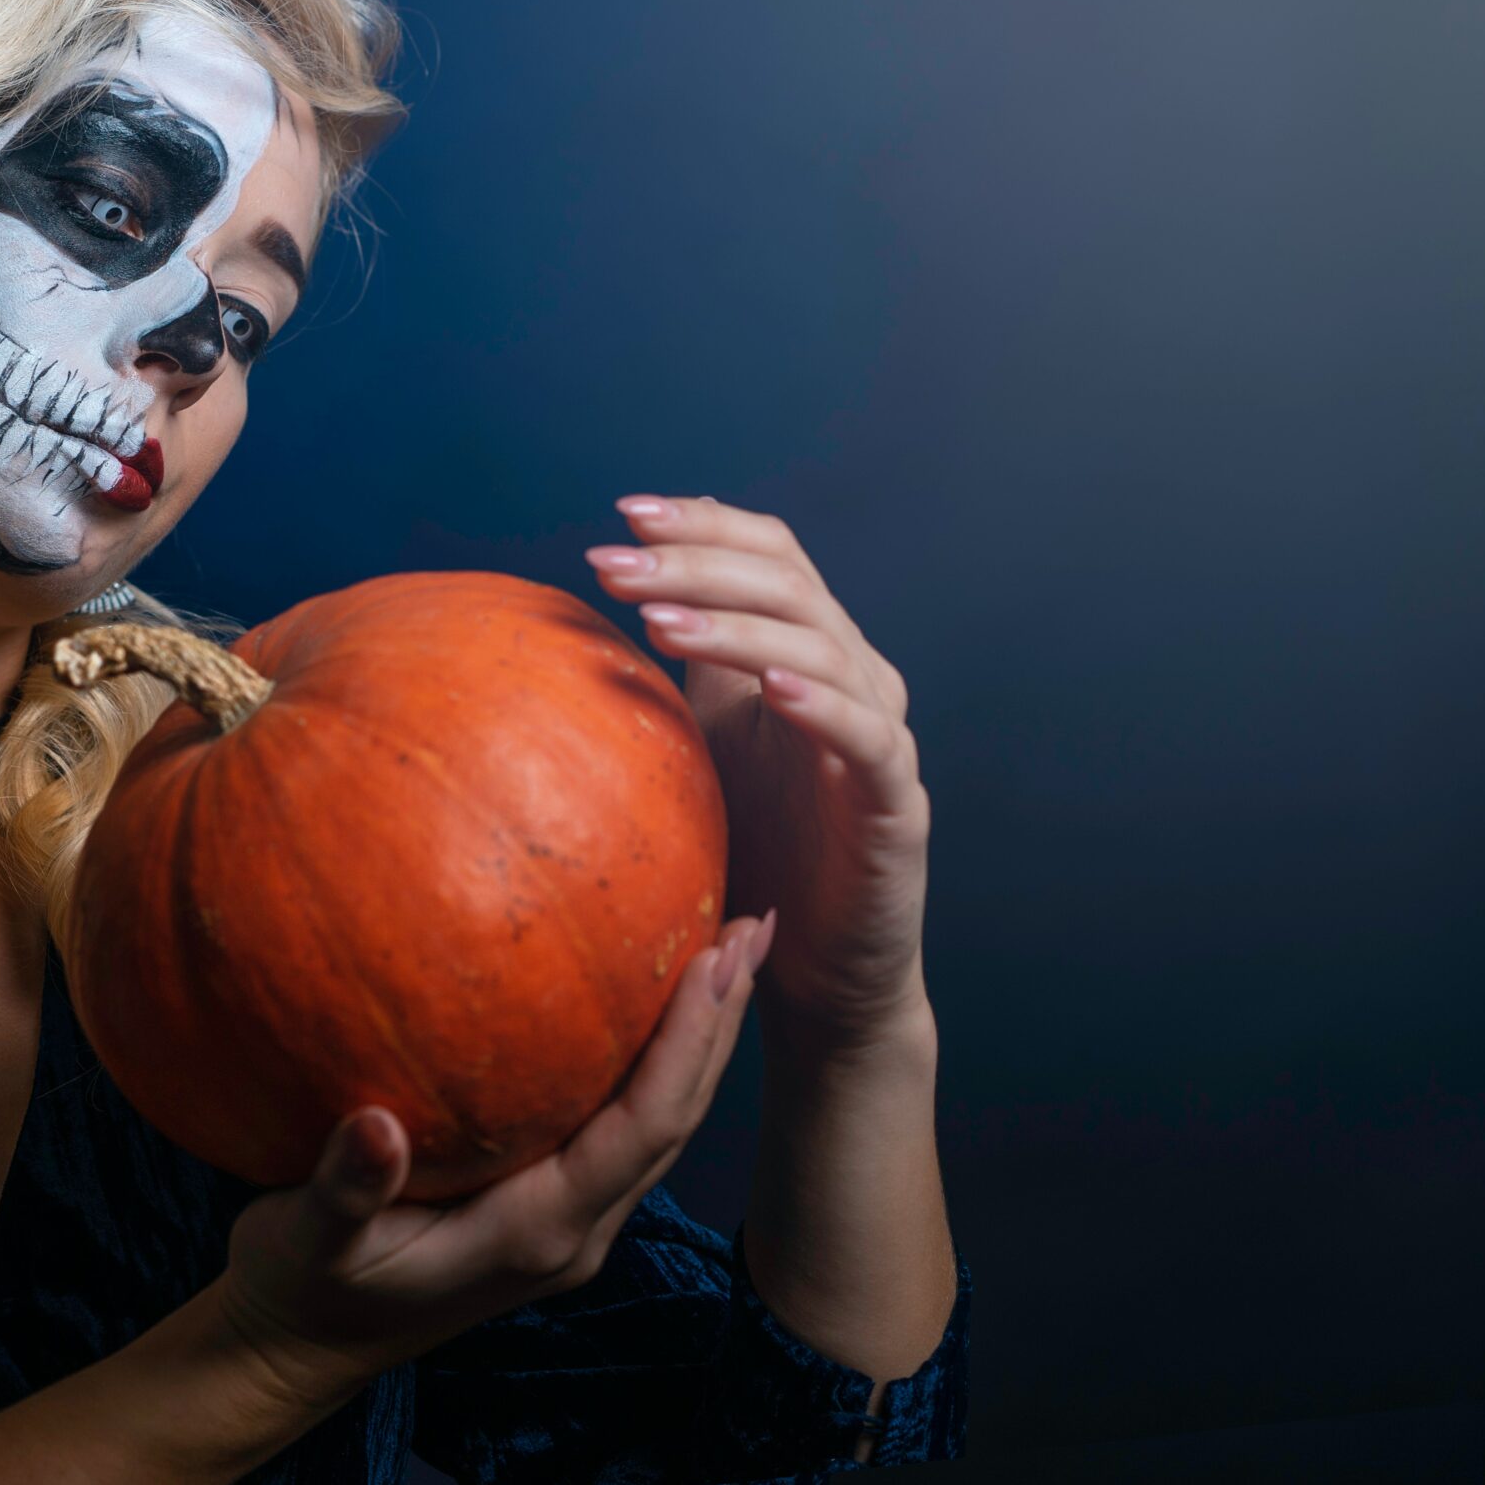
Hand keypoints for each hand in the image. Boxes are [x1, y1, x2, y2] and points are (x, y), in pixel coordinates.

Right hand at [216, 911, 775, 1399]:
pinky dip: (656, 1058)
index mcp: (536, 1232)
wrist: (302, 1349)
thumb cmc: (303, 1291)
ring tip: (728, 946)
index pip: (642, 1128)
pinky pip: (626, 1124)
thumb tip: (374, 1127)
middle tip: (755, 924)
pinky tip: (647, 999)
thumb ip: (345, 1190)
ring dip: (701, 1037)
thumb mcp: (307, 1242)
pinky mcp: (551, 1204)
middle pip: (678, 1117)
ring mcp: (570, 1220)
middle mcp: (574, 1229)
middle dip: (720, 1022)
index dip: (686, 1045)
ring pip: (662, 1121)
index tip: (714, 961)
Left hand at [588, 495, 931, 1044]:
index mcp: (807, 650)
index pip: (768, 554)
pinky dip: (821, 703)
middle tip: (610, 564)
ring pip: (821, 646)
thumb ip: (673, 672)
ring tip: (659, 621)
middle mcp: (855, 676)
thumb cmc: (755, 851)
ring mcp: (882, 735)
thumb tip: (588, 606)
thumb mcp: (699, 744)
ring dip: (735, 626)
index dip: (703, 525)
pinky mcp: (896, 802)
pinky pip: (866, 737)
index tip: (622, 515)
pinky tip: (767, 687)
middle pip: (787, 583)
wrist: (818, 969)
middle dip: (694, 564)